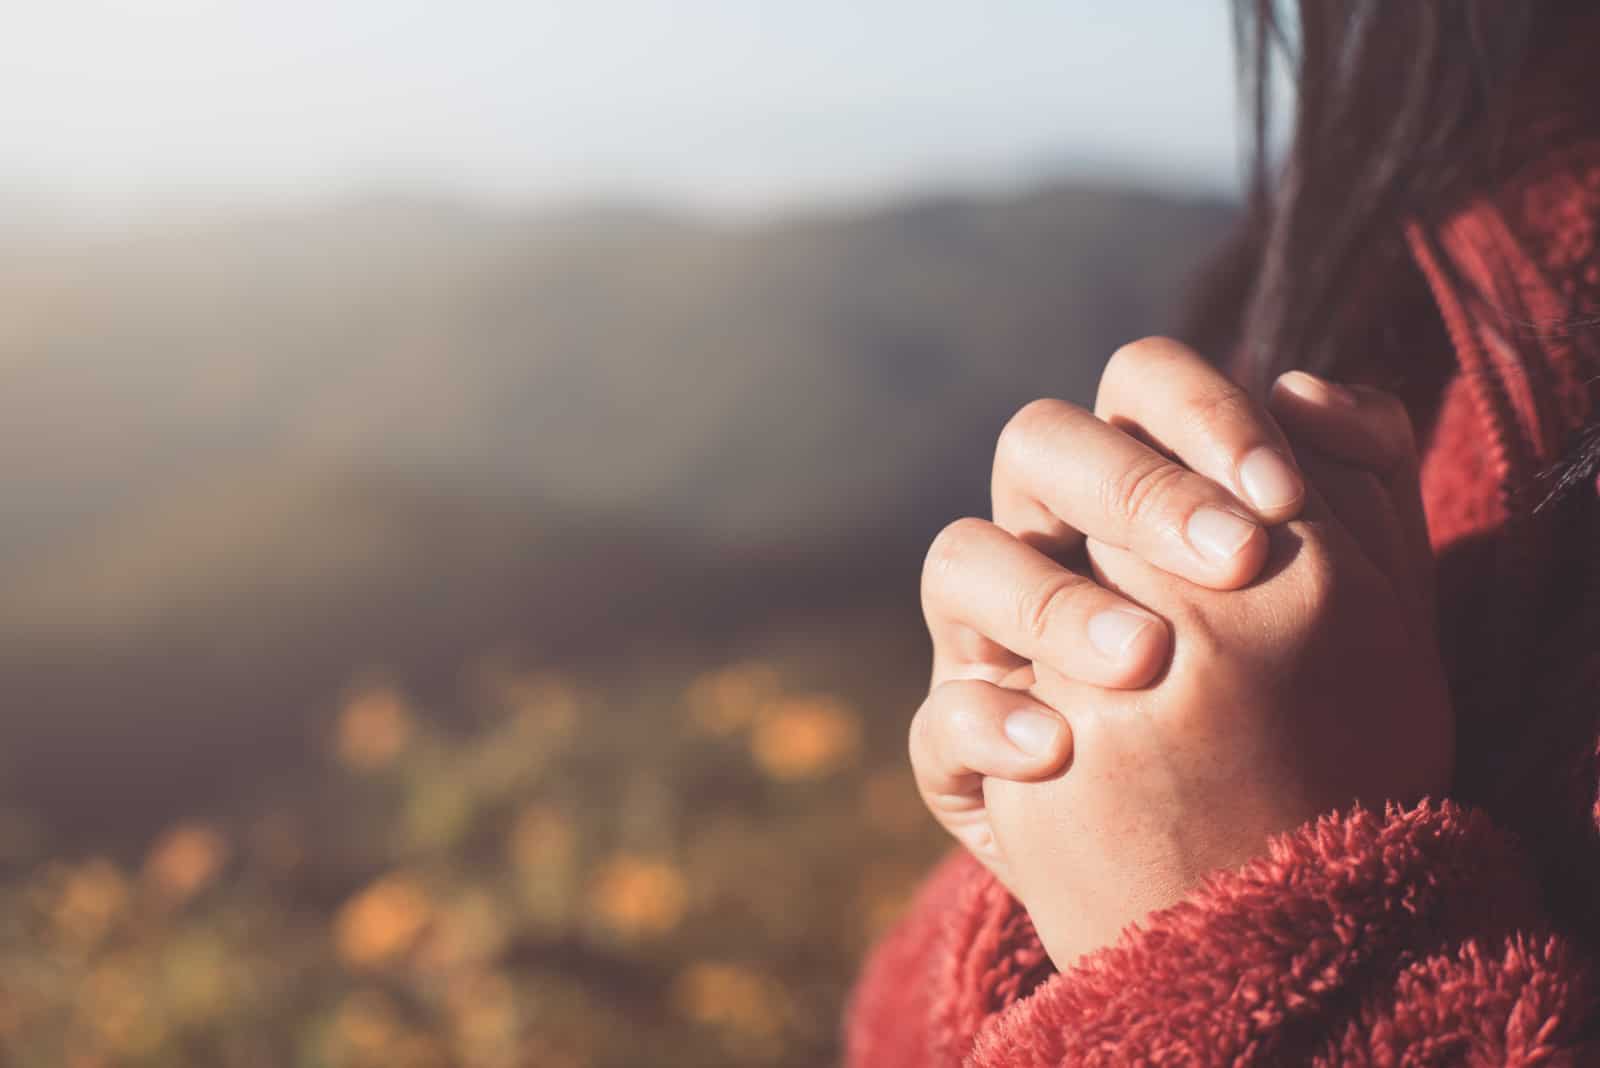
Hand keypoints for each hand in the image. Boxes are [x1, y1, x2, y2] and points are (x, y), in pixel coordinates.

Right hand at [912, 338, 1311, 890]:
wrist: (1267, 881)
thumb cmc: (1308, 723)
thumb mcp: (1364, 605)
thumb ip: (1364, 484)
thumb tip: (1308, 389)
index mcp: (1141, 492)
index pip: (1140, 388)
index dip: (1199, 412)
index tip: (1282, 497)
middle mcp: (1052, 544)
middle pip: (1039, 444)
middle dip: (1135, 491)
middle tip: (1235, 566)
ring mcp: (994, 642)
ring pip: (961, 560)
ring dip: (1054, 601)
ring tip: (1147, 661)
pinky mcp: (961, 744)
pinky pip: (939, 716)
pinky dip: (990, 723)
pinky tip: (1060, 751)